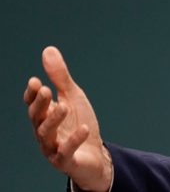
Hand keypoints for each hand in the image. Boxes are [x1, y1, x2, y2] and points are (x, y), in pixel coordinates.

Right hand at [23, 46, 112, 191]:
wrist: (94, 154)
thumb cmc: (79, 123)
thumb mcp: (72, 96)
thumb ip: (60, 77)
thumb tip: (48, 49)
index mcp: (45, 115)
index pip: (33, 104)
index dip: (32, 94)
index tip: (35, 81)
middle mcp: (44, 131)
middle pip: (37, 117)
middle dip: (40, 104)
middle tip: (46, 90)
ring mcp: (53, 147)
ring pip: (47, 134)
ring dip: (54, 120)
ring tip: (64, 106)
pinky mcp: (65, 161)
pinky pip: (66, 152)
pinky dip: (73, 141)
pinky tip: (84, 129)